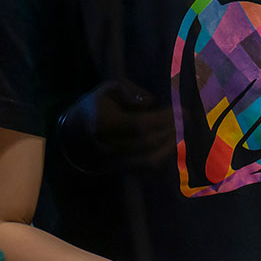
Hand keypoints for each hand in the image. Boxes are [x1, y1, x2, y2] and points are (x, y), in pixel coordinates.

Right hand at [55, 79, 175, 172]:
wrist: (75, 135)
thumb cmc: (96, 107)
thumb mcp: (107, 90)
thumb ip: (128, 91)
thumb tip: (150, 102)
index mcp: (103, 123)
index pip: (140, 124)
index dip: (164, 119)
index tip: (181, 110)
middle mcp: (108, 145)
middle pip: (147, 142)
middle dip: (170, 130)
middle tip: (186, 120)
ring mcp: (114, 160)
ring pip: (149, 158)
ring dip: (170, 145)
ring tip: (182, 131)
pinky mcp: (120, 170)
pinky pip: (147, 168)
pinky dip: (163, 156)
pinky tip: (172, 144)